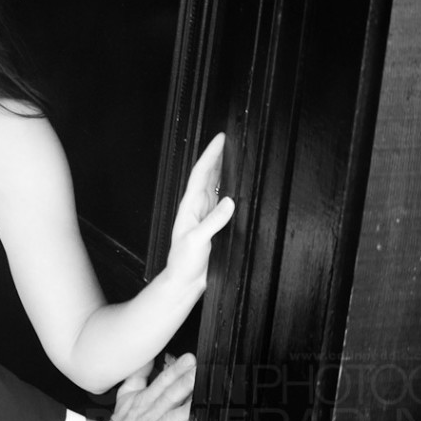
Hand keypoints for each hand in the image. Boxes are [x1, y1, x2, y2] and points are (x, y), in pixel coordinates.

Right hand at [100, 354, 195, 420]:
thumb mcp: (125, 394)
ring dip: (186, 409)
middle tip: (198, 372)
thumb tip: (148, 356)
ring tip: (201, 399)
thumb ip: (138, 375)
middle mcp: (149, 414)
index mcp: (143, 399)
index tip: (190, 359)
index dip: (176, 369)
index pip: (162, 381)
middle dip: (184, 384)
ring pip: (172, 419)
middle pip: (169, 397)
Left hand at [165, 133, 234, 291]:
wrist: (184, 281)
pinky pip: (222, 201)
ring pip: (215, 186)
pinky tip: (236, 185)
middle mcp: (197, 206)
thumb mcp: (197, 240)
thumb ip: (213, 222)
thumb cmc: (183, 262)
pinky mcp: (213, 224)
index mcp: (190, 205)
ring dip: (223, 170)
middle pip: (208, 175)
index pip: (201, 173)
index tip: (220, 139)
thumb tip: (230, 201)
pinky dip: (229, 188)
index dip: (210, 154)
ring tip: (233, 155)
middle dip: (217, 156)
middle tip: (230, 140)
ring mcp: (205, 214)